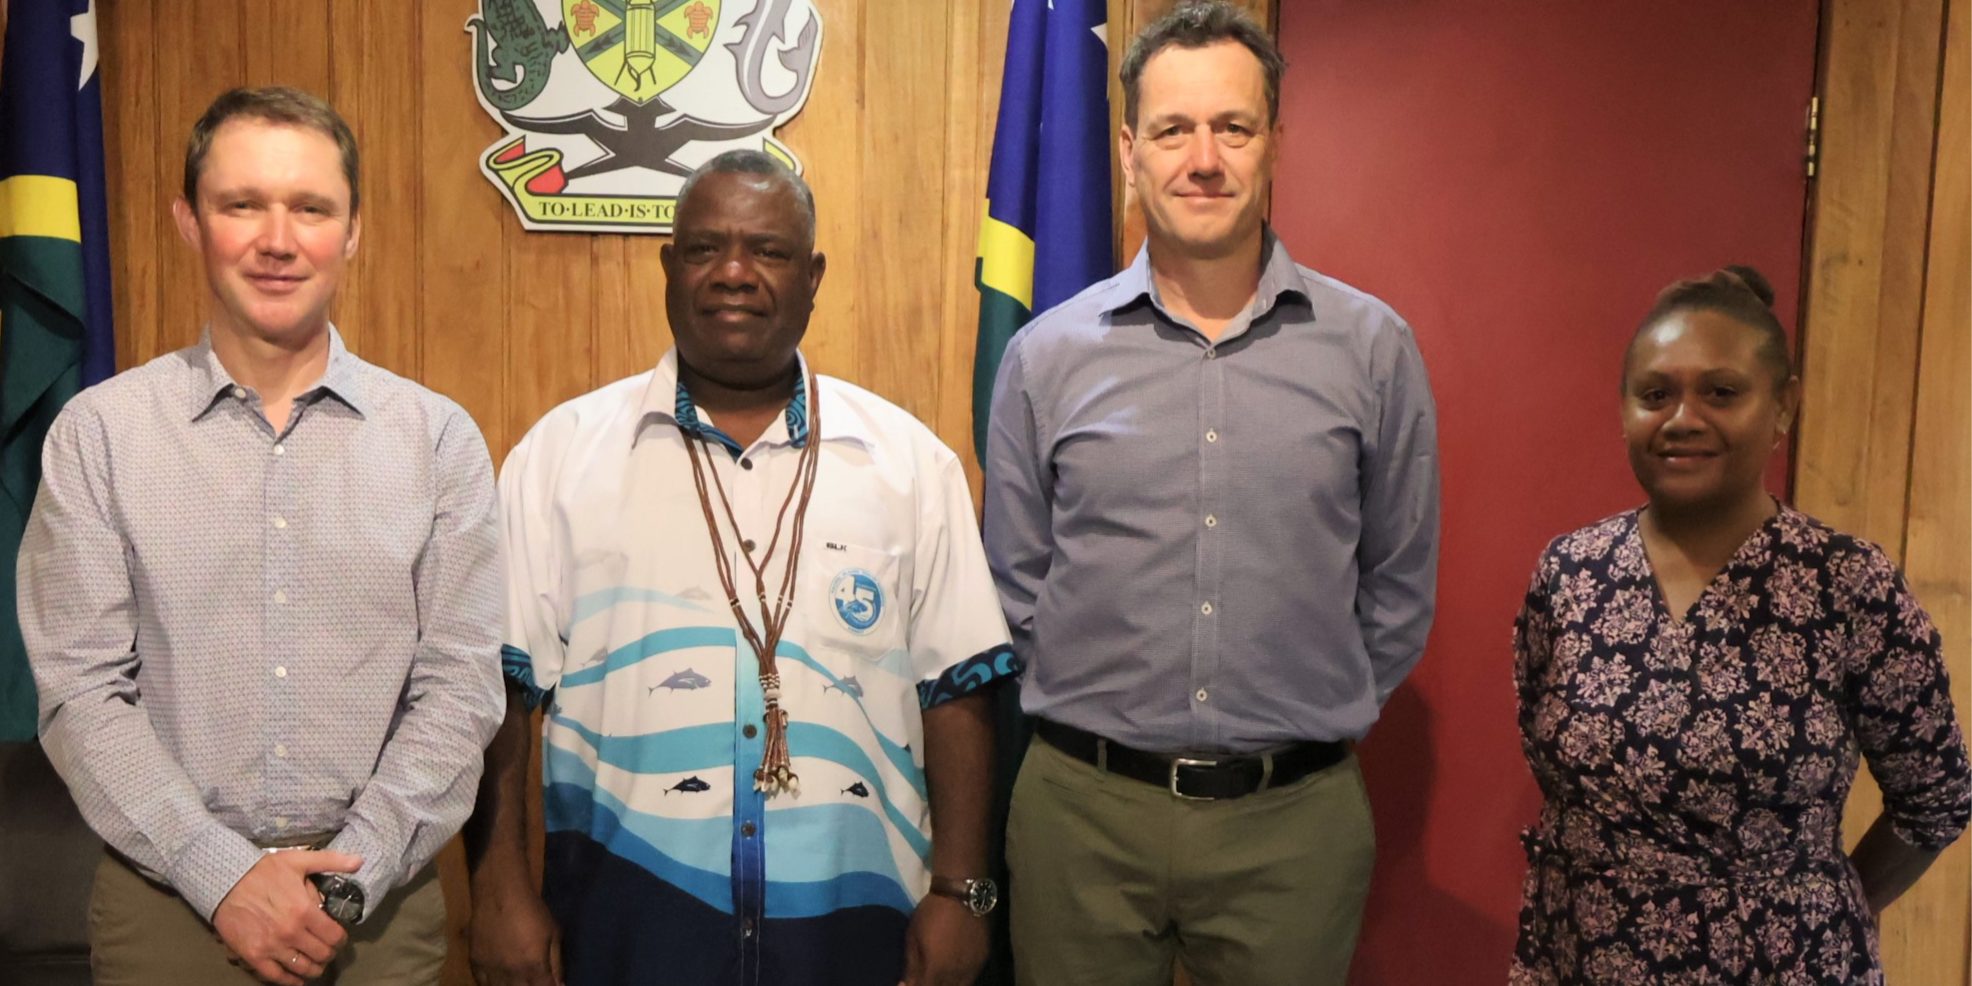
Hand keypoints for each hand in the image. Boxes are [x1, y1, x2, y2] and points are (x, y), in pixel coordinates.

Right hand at [211, 850, 361, 984]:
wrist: (225, 882)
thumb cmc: (263, 871)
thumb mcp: (299, 860)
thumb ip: (332, 861)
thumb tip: (359, 861)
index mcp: (305, 911)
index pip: (334, 936)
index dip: (341, 940)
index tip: (340, 938)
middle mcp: (291, 933)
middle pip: (322, 955)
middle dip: (329, 953)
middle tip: (328, 950)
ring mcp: (272, 947)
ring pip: (303, 968)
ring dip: (314, 969)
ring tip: (316, 964)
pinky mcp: (254, 955)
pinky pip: (276, 976)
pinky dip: (290, 981)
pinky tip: (297, 980)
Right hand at [469, 883, 563, 985]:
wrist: (500, 893)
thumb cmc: (532, 910)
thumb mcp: (553, 934)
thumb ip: (556, 964)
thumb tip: (560, 985)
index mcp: (533, 966)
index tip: (552, 985)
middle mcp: (511, 973)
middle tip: (534, 980)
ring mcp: (490, 970)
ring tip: (519, 980)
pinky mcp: (475, 963)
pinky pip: (482, 984)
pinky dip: (492, 985)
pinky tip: (500, 981)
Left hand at [899, 893, 987, 985]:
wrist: (962, 893)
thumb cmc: (931, 913)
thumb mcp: (913, 937)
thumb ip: (911, 966)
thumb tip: (905, 984)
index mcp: (935, 969)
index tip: (907, 984)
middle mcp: (956, 974)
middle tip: (925, 977)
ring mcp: (972, 968)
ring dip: (947, 984)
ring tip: (939, 977)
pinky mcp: (983, 959)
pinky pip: (971, 977)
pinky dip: (961, 979)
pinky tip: (954, 971)